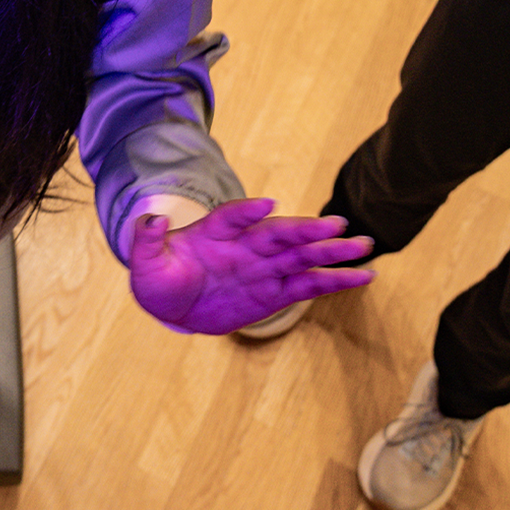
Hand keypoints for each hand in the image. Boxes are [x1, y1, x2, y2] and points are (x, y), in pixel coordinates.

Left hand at [127, 197, 373, 334]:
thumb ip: (146, 240)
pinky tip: (364, 275)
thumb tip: (149, 217)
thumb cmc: (159, 279)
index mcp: (214, 231)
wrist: (174, 305)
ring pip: (302, 257)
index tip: (266, 205)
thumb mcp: (145, 263)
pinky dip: (335, 281)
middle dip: (306, 230)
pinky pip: (309, 285)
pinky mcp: (275, 292)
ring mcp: (263, 268)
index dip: (248, 211)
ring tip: (364, 246)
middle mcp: (245, 245)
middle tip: (337, 224)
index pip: (232, 216)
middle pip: (279, 234)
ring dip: (331, 252)